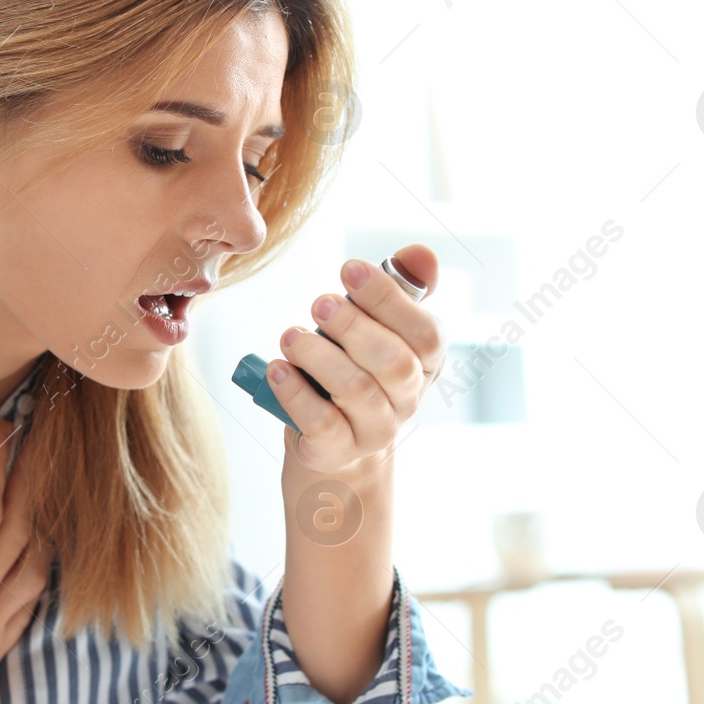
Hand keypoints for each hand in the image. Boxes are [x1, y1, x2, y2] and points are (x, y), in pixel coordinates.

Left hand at [269, 244, 445, 473]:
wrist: (336, 448)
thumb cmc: (356, 372)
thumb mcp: (380, 331)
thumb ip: (400, 290)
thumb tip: (420, 253)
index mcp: (425, 362)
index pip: (425, 332)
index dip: (389, 299)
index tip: (350, 268)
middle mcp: (408, 399)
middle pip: (393, 362)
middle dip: (353, 326)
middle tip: (318, 302)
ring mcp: (375, 430)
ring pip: (357, 391)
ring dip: (319, 356)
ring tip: (290, 335)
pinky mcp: (338, 450)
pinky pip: (322, 423)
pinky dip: (296, 393)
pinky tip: (278, 369)